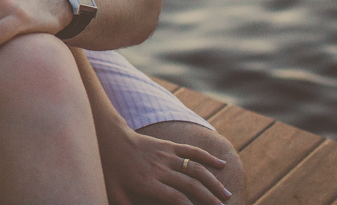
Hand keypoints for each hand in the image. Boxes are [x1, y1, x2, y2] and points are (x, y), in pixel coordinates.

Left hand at [100, 123, 230, 204]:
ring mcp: (166, 155)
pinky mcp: (168, 145)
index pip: (177, 199)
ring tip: (226, 195)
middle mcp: (160, 168)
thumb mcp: (115, 192)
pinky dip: (208, 157)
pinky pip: (191, 150)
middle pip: (191, 185)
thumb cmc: (110, 169)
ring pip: (195, 168)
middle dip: (210, 199)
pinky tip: (222, 164)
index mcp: (148, 182)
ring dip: (214, 182)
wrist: (109, 138)